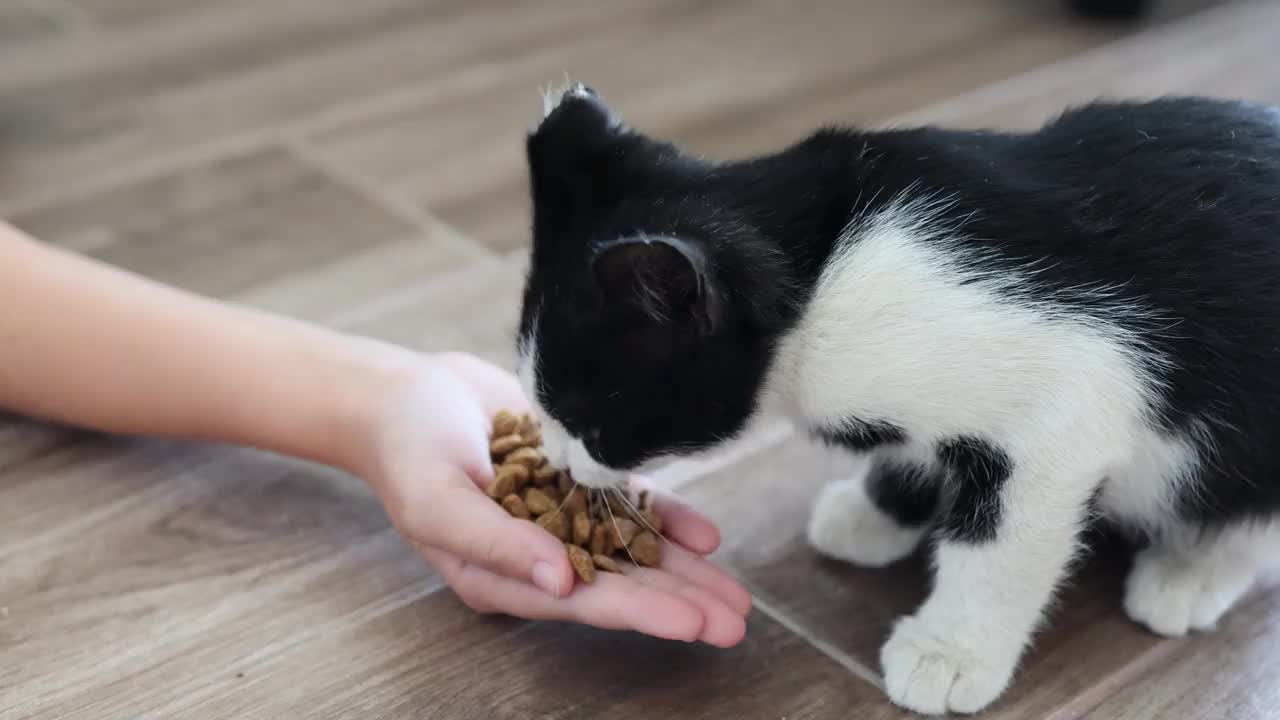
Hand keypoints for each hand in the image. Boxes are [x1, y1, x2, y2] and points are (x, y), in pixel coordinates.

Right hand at [360, 351, 750, 646]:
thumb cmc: (409, 452)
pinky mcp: (576, 478)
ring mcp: (562, 516)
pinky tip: (705, 536)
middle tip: (733, 622)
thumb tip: (562, 582)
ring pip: (634, 550)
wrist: (406, 393)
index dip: (641, 612)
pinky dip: (667, 518)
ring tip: (734, 595)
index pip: (584, 601)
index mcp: (503, 576)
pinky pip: (630, 504)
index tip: (692, 624)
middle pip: (621, 583)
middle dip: (678, 603)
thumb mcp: (439, 503)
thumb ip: (497, 545)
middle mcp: (540, 554)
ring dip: (685, 572)